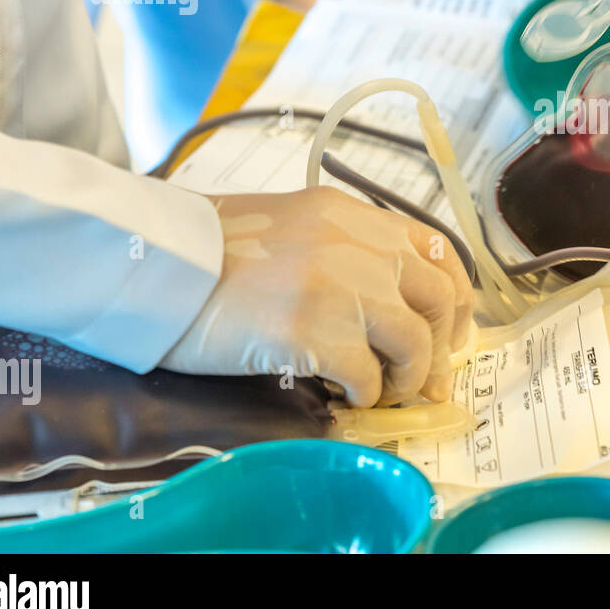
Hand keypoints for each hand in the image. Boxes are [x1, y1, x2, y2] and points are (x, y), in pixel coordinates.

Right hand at [160, 188, 473, 406]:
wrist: (155, 263)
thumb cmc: (210, 251)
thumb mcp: (291, 228)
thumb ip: (344, 251)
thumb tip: (387, 306)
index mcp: (353, 215)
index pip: (437, 249)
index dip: (454, 295)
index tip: (450, 327)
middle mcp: (359, 244)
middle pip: (438, 297)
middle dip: (440, 344)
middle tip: (423, 376)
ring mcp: (341, 286)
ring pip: (414, 341)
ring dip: (405, 376)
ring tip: (381, 390)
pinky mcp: (316, 330)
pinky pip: (368, 375)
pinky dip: (363, 392)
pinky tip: (342, 393)